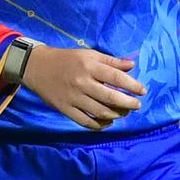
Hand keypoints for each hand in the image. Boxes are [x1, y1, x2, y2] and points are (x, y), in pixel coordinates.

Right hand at [22, 45, 145, 130]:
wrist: (37, 67)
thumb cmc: (67, 59)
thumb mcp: (88, 54)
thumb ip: (110, 61)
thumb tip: (131, 66)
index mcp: (89, 66)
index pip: (116, 78)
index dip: (132, 85)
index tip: (142, 91)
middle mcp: (82, 82)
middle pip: (110, 97)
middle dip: (128, 103)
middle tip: (137, 105)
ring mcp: (73, 98)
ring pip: (100, 112)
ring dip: (116, 115)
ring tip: (123, 113)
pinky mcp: (65, 109)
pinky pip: (86, 121)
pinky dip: (99, 125)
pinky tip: (107, 122)